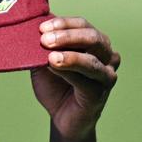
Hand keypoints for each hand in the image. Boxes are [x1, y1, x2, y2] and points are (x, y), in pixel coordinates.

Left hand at [31, 16, 120, 141]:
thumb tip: (33, 23)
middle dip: (67, 35)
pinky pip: (86, 81)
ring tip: (50, 56)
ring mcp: (106, 76)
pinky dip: (69, 71)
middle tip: (44, 39)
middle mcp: (107, 57)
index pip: (83, 25)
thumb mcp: (46, 59)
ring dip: (69, 54)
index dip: (63, 23)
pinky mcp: (100, 94)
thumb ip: (45, 44)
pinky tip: (54, 67)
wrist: (61, 118)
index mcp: (96, 44)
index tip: (41, 27)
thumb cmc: (56, 85)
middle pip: (92, 38)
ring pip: (92, 59)